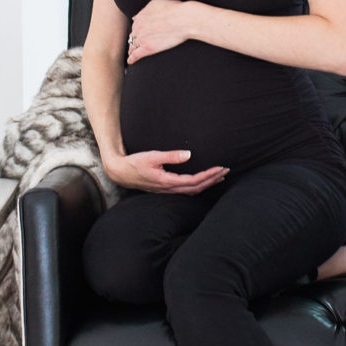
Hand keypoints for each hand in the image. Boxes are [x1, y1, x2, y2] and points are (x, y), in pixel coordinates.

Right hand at [104, 149, 228, 194]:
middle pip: (196, 188)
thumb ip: (170, 156)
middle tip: (225, 171)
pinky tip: (202, 182)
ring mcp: (167, 191)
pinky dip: (198, 186)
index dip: (209, 175)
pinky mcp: (165, 189)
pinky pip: (186, 191)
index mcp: (167, 181)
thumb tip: (189, 154)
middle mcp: (169, 189)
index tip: (220, 168)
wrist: (120, 173)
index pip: (194, 181)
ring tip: (219, 177)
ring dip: (207, 184)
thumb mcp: (152, 156)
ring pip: (192, 191)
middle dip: (212, 180)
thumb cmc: (135, 163)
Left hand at [126, 0, 194, 62]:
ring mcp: (142, 38)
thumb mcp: (156, 4)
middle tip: (134, 44)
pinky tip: (131, 61)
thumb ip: (145, 10)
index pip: (135, 26)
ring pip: (133, 45)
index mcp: (141, 17)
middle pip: (133, 36)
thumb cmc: (174, 9)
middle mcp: (139, 27)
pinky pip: (136, 55)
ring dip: (132, 49)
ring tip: (131, 53)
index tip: (138, 34)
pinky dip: (132, 59)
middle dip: (133, 40)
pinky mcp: (148, 48)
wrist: (183, 19)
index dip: (136, 31)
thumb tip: (135, 17)